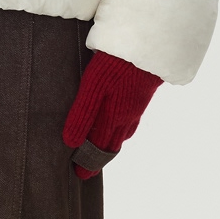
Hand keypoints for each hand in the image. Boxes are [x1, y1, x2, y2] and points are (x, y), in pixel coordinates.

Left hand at [62, 51, 161, 179]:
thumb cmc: (117, 63)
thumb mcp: (93, 86)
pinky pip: (132, 119)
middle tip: (87, 170)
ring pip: (124, 132)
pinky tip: (119, 122)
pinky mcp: (143, 92)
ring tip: (101, 150)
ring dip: (112, 144)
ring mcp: (137, 105)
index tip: (79, 176)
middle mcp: (128, 115)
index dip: (89, 163)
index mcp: (115, 117)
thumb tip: (70, 142)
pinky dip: (122, 129)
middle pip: (113, 144)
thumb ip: (82, 114)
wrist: (149, 42)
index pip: (100, 148)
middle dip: (100, 157)